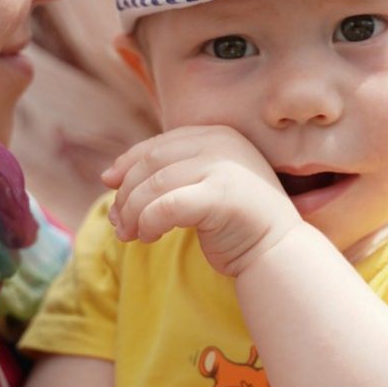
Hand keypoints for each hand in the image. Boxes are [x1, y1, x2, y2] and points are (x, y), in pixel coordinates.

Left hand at [103, 126, 301, 276]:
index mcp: (218, 134)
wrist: (278, 252)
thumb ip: (171, 173)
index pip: (158, 143)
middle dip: (127, 193)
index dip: (128, 163)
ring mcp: (224, 166)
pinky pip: (166, 206)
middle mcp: (222, 143)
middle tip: (117, 221)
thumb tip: (109, 175)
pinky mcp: (221, 195)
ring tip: (129, 234)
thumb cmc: (237, 223)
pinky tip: (148, 237)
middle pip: (151, 163)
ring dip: (133, 212)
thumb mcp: (205, 184)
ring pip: (154, 186)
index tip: (109, 184)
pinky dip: (148, 222)